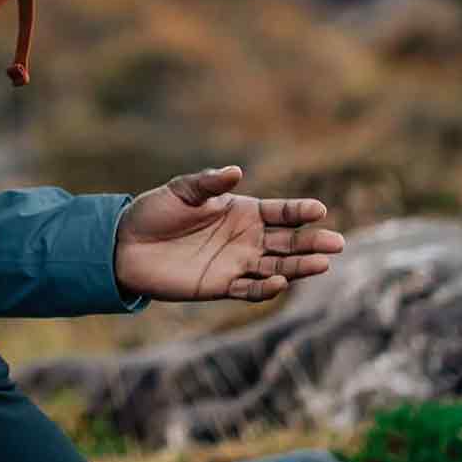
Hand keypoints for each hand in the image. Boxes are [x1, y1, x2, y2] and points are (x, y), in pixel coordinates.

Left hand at [114, 165, 343, 302]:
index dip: (299, 211)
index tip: (319, 210)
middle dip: (312, 242)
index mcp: (241, 211)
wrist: (125, 245)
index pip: (280, 212)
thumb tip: (235, 172)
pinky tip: (279, 280)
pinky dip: (266, 287)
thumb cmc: (154, 212)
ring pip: (278, 266)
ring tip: (322, 264)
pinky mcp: (222, 285)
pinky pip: (251, 289)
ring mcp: (237, 263)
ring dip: (299, 266)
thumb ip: (208, 183)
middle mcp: (246, 238)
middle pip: (288, 241)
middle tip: (335, 243)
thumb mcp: (181, 191)